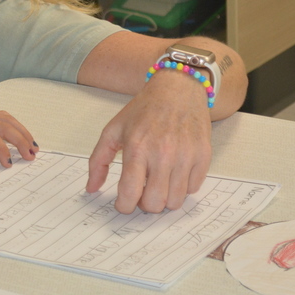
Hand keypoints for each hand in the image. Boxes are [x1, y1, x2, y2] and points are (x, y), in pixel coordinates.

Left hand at [0, 109, 37, 172]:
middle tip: (32, 156)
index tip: (9, 165)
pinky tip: (23, 134)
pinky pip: (3, 117)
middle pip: (5, 126)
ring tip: (34, 147)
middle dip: (21, 140)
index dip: (2, 150)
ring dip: (22, 132)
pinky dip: (16, 125)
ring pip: (7, 120)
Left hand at [86, 70, 211, 214]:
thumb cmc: (144, 110)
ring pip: (175, 201)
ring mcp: (186, 156)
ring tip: (158, 182)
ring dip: (164, 197)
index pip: (129, 193)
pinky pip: (193, 189)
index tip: (123, 204)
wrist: (178, 88)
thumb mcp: (113, 129)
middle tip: (142, 191)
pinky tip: (174, 172)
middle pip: (154, 203)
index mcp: (137, 148)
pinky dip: (182, 187)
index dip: (124, 206)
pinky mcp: (203, 155)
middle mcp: (163, 154)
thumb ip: (98, 160)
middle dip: (144, 204)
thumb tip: (91, 188)